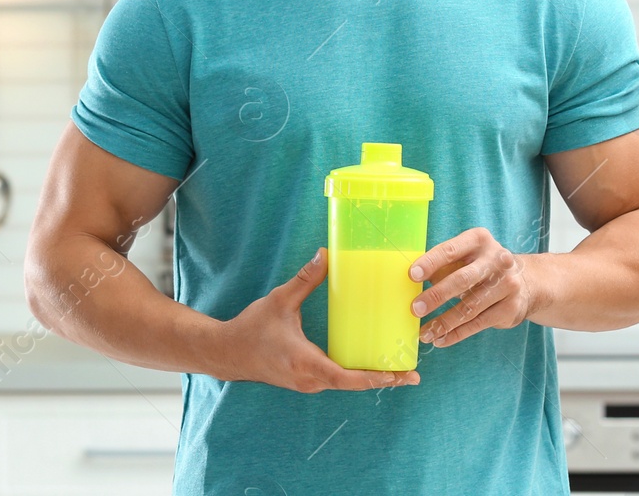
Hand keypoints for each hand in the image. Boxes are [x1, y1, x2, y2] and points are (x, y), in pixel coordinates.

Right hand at [210, 247, 419, 391]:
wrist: (227, 353)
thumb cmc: (252, 329)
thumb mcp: (279, 301)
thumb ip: (304, 280)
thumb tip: (325, 255)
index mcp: (307, 363)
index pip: (350, 377)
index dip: (377, 377)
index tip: (402, 375)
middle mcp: (310, 379)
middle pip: (354, 384)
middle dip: (382, 378)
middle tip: (411, 373)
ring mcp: (307, 383)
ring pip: (345, 384)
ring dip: (368, 377)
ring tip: (395, 369)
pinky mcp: (304, 381)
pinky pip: (334, 380)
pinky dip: (353, 375)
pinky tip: (364, 363)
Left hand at [410, 228, 536, 348]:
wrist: (525, 281)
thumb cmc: (481, 266)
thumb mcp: (465, 256)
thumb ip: (442, 265)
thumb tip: (415, 280)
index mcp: (479, 240)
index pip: (450, 250)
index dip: (430, 263)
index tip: (412, 275)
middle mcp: (497, 260)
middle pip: (462, 280)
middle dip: (436, 295)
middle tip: (415, 308)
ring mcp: (507, 285)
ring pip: (469, 307)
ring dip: (443, 322)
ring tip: (425, 332)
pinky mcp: (510, 308)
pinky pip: (478, 324)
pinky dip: (456, 333)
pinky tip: (440, 339)